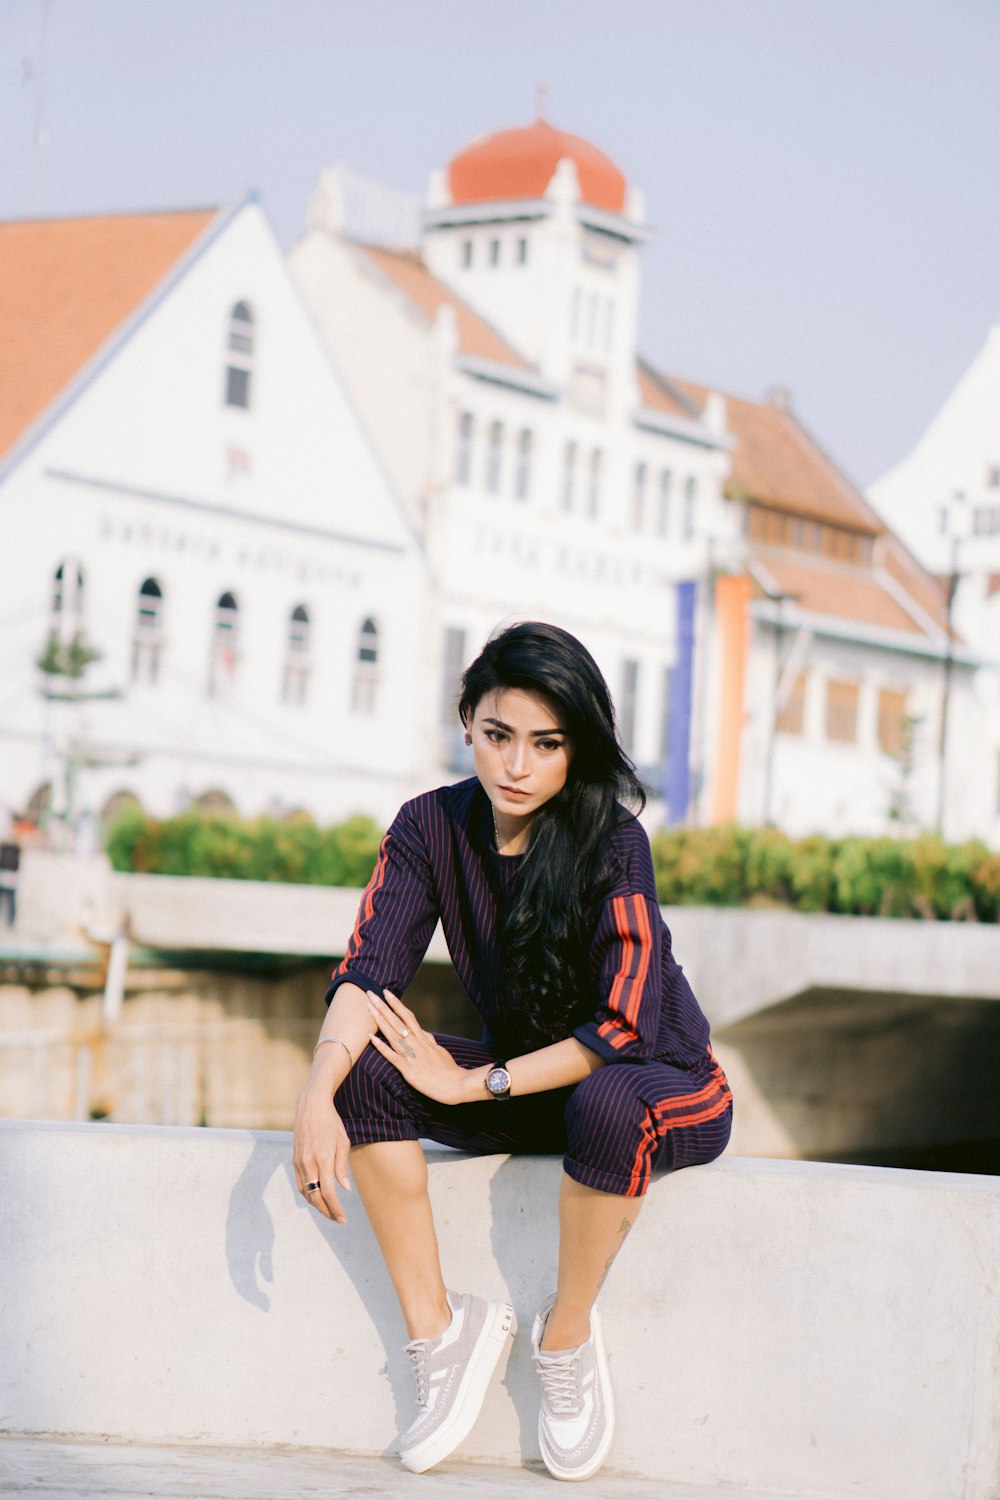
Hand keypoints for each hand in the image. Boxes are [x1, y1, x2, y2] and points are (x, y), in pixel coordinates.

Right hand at [292, 1077, 352, 1223]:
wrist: (311, 1107)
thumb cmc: (331, 1123)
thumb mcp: (343, 1142)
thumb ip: (342, 1167)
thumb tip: (344, 1190)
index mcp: (323, 1158)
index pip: (328, 1192)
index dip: (335, 1208)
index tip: (343, 1218)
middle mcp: (308, 1162)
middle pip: (315, 1197)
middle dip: (327, 1211)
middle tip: (338, 1220)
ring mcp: (299, 1162)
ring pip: (306, 1193)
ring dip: (317, 1205)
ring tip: (330, 1211)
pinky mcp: (294, 1160)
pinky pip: (300, 1184)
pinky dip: (308, 1194)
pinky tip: (317, 1198)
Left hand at [366, 989, 469, 1104]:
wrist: (455, 1084)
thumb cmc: (448, 1069)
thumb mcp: (439, 1050)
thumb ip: (430, 1041)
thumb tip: (424, 1033)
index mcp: (423, 1038)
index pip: (408, 1016)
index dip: (396, 1004)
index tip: (386, 993)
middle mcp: (416, 1043)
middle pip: (397, 1020)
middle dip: (383, 1006)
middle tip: (370, 993)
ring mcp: (411, 1056)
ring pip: (392, 1034)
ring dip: (380, 1020)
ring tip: (369, 1007)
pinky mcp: (408, 1070)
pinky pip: (392, 1056)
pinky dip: (381, 1046)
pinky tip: (371, 1037)